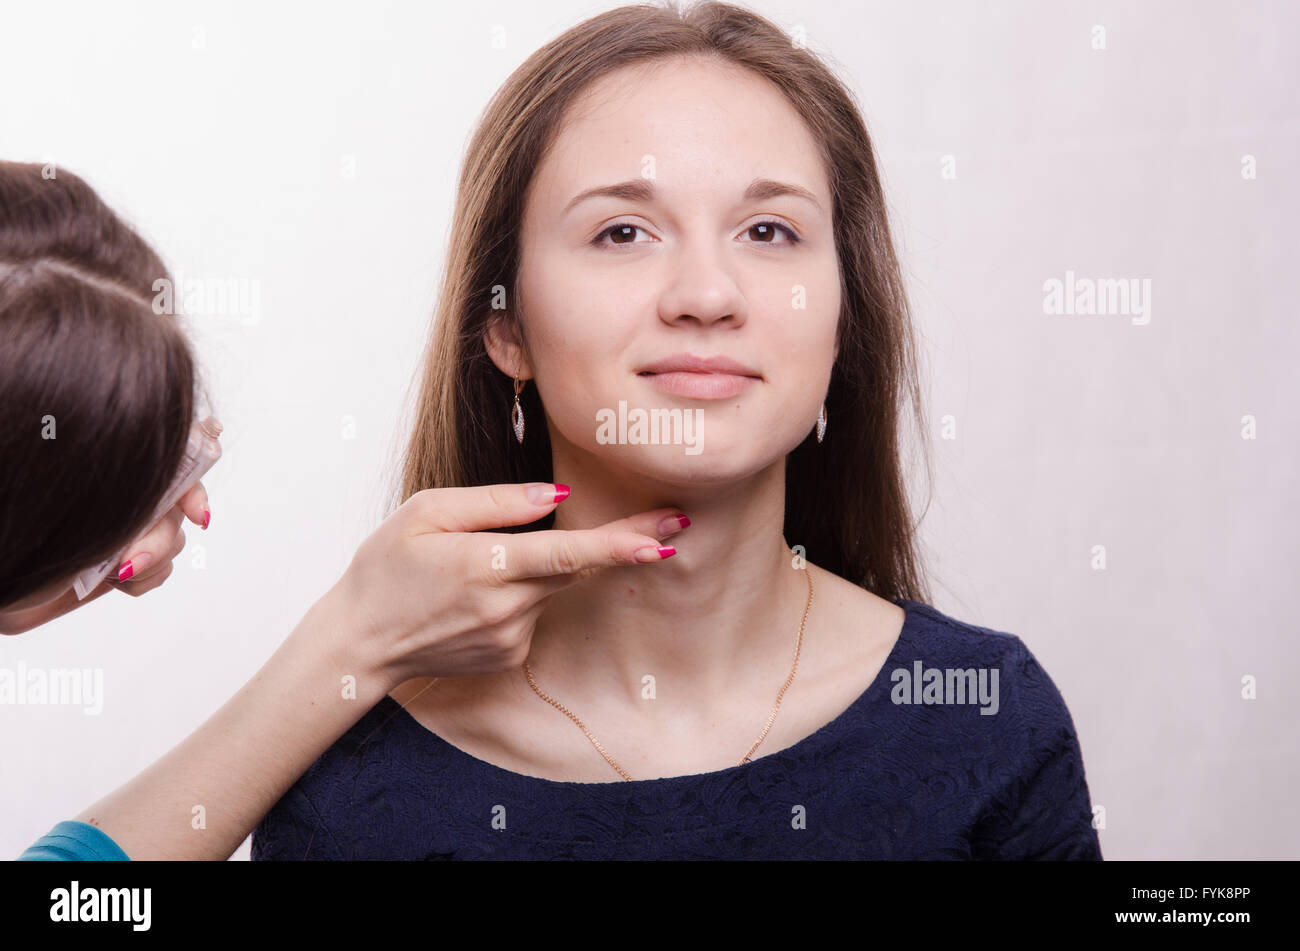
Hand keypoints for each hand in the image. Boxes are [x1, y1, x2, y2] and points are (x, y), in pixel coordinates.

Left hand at [0, 482, 211, 633]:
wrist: (2, 588)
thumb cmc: (21, 533)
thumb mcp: (73, 498)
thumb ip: (127, 484)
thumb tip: (185, 477)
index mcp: (116, 466)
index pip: (174, 458)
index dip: (192, 483)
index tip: (197, 514)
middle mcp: (126, 492)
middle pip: (177, 506)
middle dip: (159, 539)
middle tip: (127, 562)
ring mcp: (128, 528)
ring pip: (175, 539)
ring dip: (151, 561)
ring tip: (111, 573)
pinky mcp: (127, 562)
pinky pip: (162, 569)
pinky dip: (145, 578)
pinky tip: (116, 581)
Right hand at [323, 482, 687, 686]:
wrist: (360, 641)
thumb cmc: (387, 567)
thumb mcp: (427, 513)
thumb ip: (495, 504)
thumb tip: (556, 496)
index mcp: (487, 566)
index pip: (567, 553)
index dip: (619, 546)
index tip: (663, 539)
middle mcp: (507, 607)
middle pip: (578, 568)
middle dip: (624, 544)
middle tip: (674, 519)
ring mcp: (511, 637)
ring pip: (552, 587)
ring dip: (542, 566)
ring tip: (477, 565)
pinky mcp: (510, 655)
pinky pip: (534, 611)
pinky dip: (520, 593)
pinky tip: (475, 595)